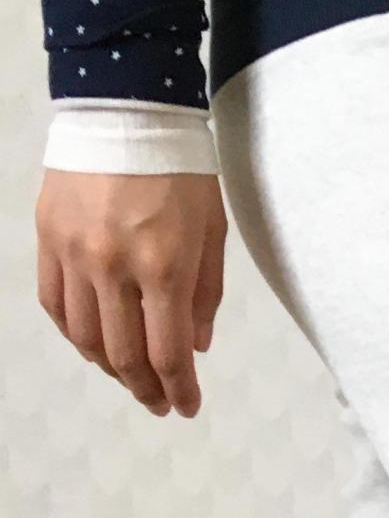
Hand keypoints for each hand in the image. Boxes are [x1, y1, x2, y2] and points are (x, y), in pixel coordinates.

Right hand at [36, 168, 226, 417]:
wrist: (125, 110)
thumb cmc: (182, 170)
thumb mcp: (212, 232)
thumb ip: (205, 295)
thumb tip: (196, 348)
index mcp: (163, 267)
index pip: (168, 353)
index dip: (180, 391)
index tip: (188, 407)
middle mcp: (113, 267)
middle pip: (124, 355)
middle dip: (146, 389)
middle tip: (160, 403)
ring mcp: (74, 254)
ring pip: (85, 337)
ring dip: (109, 368)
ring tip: (130, 376)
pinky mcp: (47, 238)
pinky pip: (55, 304)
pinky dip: (74, 334)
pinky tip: (93, 343)